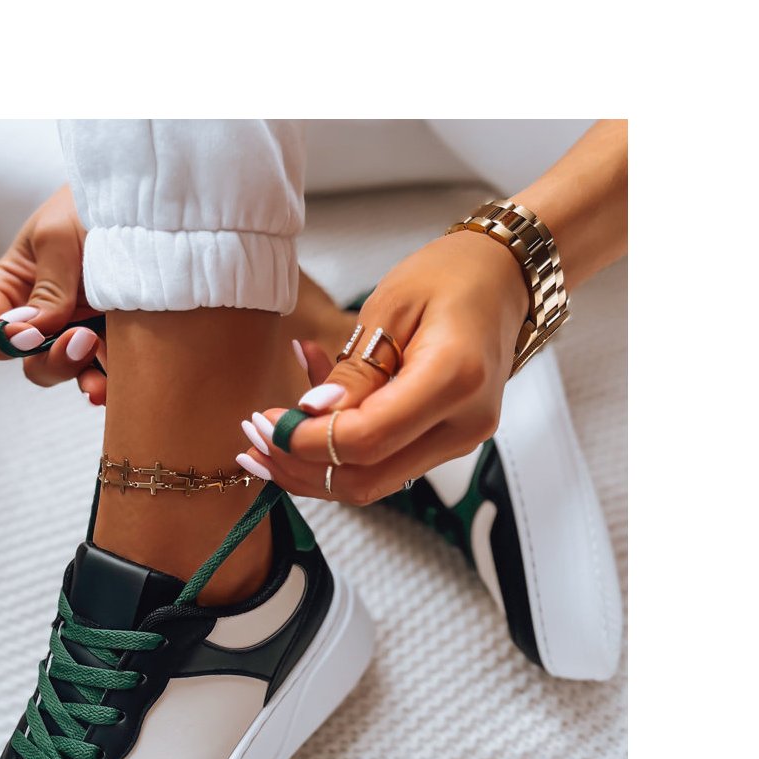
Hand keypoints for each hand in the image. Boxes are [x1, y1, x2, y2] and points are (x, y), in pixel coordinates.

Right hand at [0, 185, 108, 402]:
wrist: (142, 203)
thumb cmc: (87, 206)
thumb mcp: (59, 236)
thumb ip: (48, 286)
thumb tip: (36, 332)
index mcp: (12, 289)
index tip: (28, 334)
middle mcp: (41, 317)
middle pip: (27, 360)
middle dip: (50, 359)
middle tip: (82, 338)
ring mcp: (77, 331)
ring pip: (67, 372)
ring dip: (81, 378)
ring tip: (101, 371)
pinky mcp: (114, 339)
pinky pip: (106, 372)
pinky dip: (109, 384)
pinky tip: (114, 388)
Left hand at [238, 230, 530, 503]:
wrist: (504, 279)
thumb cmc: (452, 276)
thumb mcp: (390, 306)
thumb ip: (353, 370)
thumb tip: (310, 415)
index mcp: (453, 380)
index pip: (366, 439)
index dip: (306, 441)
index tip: (266, 423)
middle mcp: (463, 424)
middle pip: (366, 479)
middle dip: (300, 467)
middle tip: (254, 440)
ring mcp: (457, 441)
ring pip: (371, 482)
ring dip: (313, 468)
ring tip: (268, 437)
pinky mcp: (444, 443)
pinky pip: (383, 462)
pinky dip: (338, 451)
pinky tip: (307, 419)